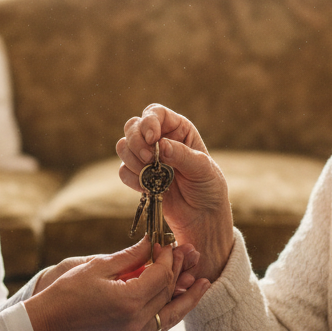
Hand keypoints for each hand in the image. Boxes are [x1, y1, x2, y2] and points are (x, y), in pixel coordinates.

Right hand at [23, 238, 209, 330]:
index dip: (166, 257)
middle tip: (189, 253)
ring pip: (171, 314)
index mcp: (128, 302)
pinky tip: (182, 299)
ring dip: (188, 298)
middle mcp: (135, 322)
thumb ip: (131, 256)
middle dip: (179, 271)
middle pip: (168, 293)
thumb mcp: (99, 266)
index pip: (160, 276)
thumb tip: (153, 242)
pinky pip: (160, 324)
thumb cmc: (68, 291)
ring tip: (205, 283)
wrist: (50, 321)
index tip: (165, 243)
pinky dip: (173, 311)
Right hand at [117, 104, 234, 283]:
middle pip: (133, 126)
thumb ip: (182, 155)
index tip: (152, 138)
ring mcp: (147, 158)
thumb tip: (160, 145)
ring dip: (133, 160)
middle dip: (137, 141)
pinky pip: (123, 171)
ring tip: (151, 174)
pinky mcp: (139, 177)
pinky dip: (132, 179)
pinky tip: (147, 188)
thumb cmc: (208, 188)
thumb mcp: (202, 169)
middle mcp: (160, 139)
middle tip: (149, 158)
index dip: (149, 121)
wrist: (203, 217)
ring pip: (123, 146)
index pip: (155, 113)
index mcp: (178, 129)